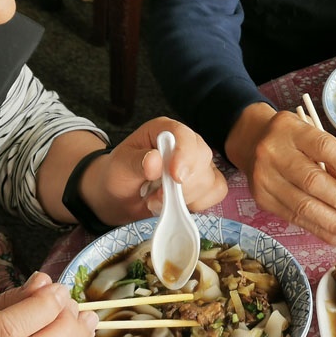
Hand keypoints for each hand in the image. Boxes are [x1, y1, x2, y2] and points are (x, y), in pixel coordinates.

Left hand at [84, 117, 226, 225]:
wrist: (120, 196)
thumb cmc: (119, 174)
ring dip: (185, 198)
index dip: (184, 155)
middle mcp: (185, 143)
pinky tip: (177, 205)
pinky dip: (198, 203)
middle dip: (182, 185)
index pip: (184, 135)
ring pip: (209, 179)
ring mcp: (197, 163)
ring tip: (159, 201)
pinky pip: (216, 192)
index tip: (176, 177)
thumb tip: (155, 161)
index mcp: (164, 131)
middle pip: (202, 158)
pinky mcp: (204, 182)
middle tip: (156, 196)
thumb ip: (137, 162)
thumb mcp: (120, 166)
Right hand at [226, 103, 335, 246]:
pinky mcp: (263, 199)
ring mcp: (264, 178)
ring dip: (333, 223)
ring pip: (302, 206)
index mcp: (290, 129)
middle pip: (311, 180)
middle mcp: (273, 152)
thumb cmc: (293, 140)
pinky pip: (295, 218)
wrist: (251, 141)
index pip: (323, 147)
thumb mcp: (313, 137)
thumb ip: (335, 162)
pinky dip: (320, 230)